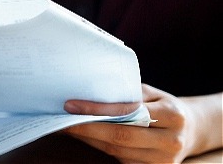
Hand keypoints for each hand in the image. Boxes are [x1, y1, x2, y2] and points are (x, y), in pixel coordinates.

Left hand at [63, 84, 222, 162]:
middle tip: (60, 120)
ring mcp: (163, 160)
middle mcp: (171, 141)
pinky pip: (120, 160)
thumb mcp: (150, 93)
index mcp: (173, 115)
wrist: (189, 130)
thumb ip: (126, 94)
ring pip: (116, 151)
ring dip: (88, 139)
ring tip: (67, 128)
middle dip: (86, 128)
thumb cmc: (161, 106)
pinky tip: (84, 137)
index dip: (97, 111)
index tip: (70, 105)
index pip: (128, 113)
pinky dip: (99, 147)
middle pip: (120, 137)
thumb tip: (87, 93)